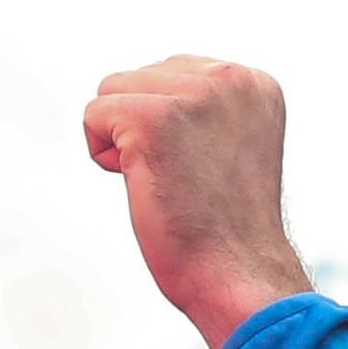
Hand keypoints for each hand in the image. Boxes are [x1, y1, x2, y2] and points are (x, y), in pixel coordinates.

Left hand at [81, 56, 313, 348]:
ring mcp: (192, 95)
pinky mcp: (151, 118)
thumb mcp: (231, 144)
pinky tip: (143, 184)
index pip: (174, 72)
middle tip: (184, 180)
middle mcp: (229, 79)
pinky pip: (94, 116)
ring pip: (112, 92)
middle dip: (145, 128)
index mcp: (253, 83)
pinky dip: (103, 156)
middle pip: (141, 77)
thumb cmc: (227, 230)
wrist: (238, 276)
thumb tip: (148, 87)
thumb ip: (204, 106)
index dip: (171, 126)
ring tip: (166, 180)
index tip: (203, 169)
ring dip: (123, 140)